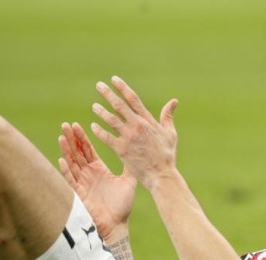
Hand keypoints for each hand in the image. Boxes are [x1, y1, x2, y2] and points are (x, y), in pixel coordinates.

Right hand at [58, 122, 136, 241]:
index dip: (82, 138)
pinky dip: (66, 170)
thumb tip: (135, 151)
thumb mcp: (128, 182)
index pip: (88, 150)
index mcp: (99, 170)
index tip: (77, 124)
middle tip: (65, 124)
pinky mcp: (77, 194)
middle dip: (71, 139)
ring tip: (61, 136)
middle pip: (77, 153)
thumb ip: (129, 166)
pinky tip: (62, 159)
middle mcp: (88, 175)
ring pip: (71, 163)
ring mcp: (81, 183)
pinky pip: (70, 180)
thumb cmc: (122, 207)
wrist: (116, 226)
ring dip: (66, 150)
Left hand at [90, 76, 178, 191]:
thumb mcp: (170, 133)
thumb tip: (174, 101)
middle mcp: (137, 126)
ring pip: (111, 120)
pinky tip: (92, 126)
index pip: (133, 99)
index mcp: (148, 120)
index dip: (123, 88)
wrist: (161, 175)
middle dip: (108, 94)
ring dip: (101, 111)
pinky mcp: (122, 150)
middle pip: (119, 106)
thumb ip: (168, 116)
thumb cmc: (167, 155)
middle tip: (98, 85)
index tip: (114, 79)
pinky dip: (99, 131)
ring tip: (94, 106)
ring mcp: (129, 137)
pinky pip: (107, 138)